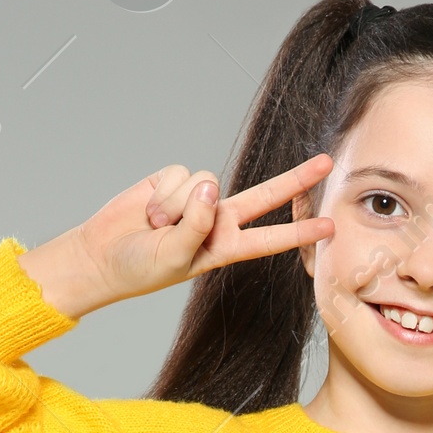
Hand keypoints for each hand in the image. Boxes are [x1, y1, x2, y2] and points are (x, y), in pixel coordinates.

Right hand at [19, 154, 335, 319]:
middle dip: (295, 180)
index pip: (269, 238)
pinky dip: (161, 194)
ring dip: (176, 204)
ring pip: (205, 182)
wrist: (102, 255)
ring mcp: (197, 199)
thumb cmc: (141, 268)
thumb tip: (211, 188)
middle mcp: (217, 220)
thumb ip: (197, 225)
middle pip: (265, 195)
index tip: (329, 227)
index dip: (298, 232)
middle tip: (327, 164)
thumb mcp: (176, 258)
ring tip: (156, 226)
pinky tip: (147, 211)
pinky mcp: (174, 180)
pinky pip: (180, 175)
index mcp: (225, 248)